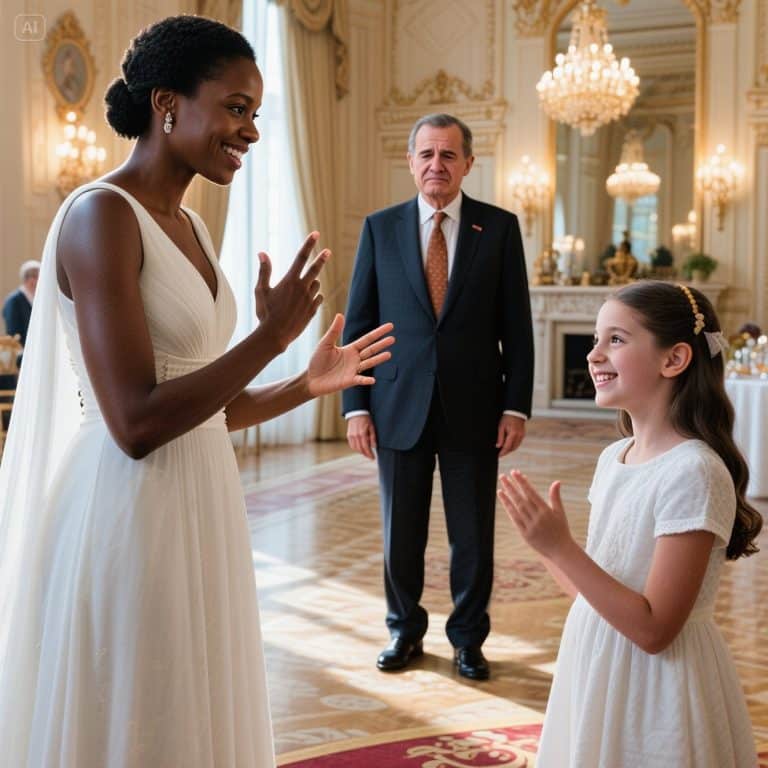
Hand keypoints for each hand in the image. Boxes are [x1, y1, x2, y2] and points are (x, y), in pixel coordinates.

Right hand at [254, 232, 328, 349]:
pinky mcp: (313, 310)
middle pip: (315, 269)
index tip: (316, 234)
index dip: (309, 244)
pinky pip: (318, 298)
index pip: (301, 257)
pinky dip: (315, 296)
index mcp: (290, 280)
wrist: (275, 335)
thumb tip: (262, 253)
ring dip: (312, 282)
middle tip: (328, 252)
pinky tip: (307, 300)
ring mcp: (309, 300)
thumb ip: (264, 271)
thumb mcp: (261, 290)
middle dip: (321, 259)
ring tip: (300, 290)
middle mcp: (302, 288)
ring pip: (316, 285)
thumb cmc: (265, 313)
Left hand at [307, 314, 394, 396]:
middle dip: (381, 344)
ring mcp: (353, 370)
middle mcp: (355, 359)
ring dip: (378, 359)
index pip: (367, 339)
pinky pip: (359, 380)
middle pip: (371, 350)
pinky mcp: (349, 381)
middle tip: (393, 339)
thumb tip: (340, 315)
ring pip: (368, 363)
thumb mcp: (325, 344)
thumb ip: (334, 331)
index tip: (390, 326)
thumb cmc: (317, 361)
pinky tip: (373, 380)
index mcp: (350, 349)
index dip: (378, 333)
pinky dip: (365, 380)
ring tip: (389, 354)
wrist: (311, 379)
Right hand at [347, 414, 377, 459]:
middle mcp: (355, 436)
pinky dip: (356, 448)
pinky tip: (360, 448)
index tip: (373, 458)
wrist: (357, 413)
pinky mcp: (348, 435)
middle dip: (365, 454)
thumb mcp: (372, 427)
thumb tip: (374, 447)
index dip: (369, 454)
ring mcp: (351, 436)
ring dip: (361, 452)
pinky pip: (352, 445)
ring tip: (366, 453)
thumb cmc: (366, 419)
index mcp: (362, 434)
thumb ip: (373, 437)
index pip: (365, 447)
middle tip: (370, 457)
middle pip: (360, 449)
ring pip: (355, 448)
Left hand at [496, 414, 525, 455]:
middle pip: (512, 448)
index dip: (502, 452)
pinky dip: (513, 445)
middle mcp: (519, 436)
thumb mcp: (501, 427)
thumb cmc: (507, 418)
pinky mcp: (523, 435)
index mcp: (513, 434)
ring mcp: (522, 435)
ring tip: (503, 450)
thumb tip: (498, 446)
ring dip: (510, 449)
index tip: (498, 455)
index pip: (507, 447)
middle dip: (506, 452)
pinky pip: (518, 443)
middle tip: (500, 454)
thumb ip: (500, 437)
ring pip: (516, 446)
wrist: (516, 412)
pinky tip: (508, 444)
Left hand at [497, 471, 572, 558]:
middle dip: (511, 486)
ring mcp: (531, 526)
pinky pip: (515, 520)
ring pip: (517, 509)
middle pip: (521, 499)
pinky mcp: (525, 534)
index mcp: (546, 511)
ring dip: (507, 497)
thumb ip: (555, 497)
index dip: (523, 482)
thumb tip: (557, 481)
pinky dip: (509, 509)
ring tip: (500, 487)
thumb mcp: (560, 513)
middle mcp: (538, 518)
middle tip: (503, 476)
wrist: (561, 551)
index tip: (515, 473)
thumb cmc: (561, 530)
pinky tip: (504, 501)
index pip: (531, 493)